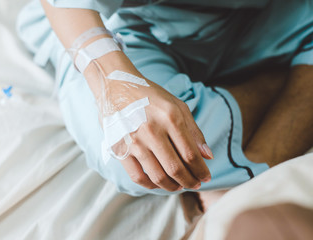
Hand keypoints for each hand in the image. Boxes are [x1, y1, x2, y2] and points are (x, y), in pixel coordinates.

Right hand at [102, 75, 213, 190]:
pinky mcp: (120, 149)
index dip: (201, 171)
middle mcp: (152, 130)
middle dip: (190, 181)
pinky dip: (150, 185)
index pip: (190, 154)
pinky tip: (158, 183)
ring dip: (172, 186)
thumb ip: (194, 131)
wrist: (116, 86)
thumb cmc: (149, 96)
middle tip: (195, 185)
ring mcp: (134, 141)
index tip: (206, 177)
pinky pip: (137, 176)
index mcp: (171, 117)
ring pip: (158, 176)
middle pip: (175, 168)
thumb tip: (208, 156)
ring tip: (179, 186)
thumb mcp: (177, 106)